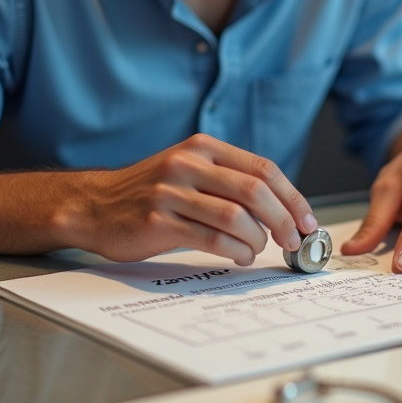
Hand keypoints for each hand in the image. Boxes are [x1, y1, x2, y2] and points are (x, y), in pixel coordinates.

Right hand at [72, 134, 316, 266]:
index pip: (262, 169)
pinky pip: (211, 238)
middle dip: (284, 220)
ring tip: (257, 249)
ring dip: (257, 239)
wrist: (93, 206)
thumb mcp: (188, 170)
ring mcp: (172, 192)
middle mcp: (188, 164)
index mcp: (202, 147)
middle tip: (294, 241)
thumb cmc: (148, 193)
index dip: (292, 197)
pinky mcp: (159, 221)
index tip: (308, 221)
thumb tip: (281, 207)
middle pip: (255, 192)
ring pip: (236, 217)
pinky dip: (235, 250)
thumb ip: (228, 180)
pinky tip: (239, 255)